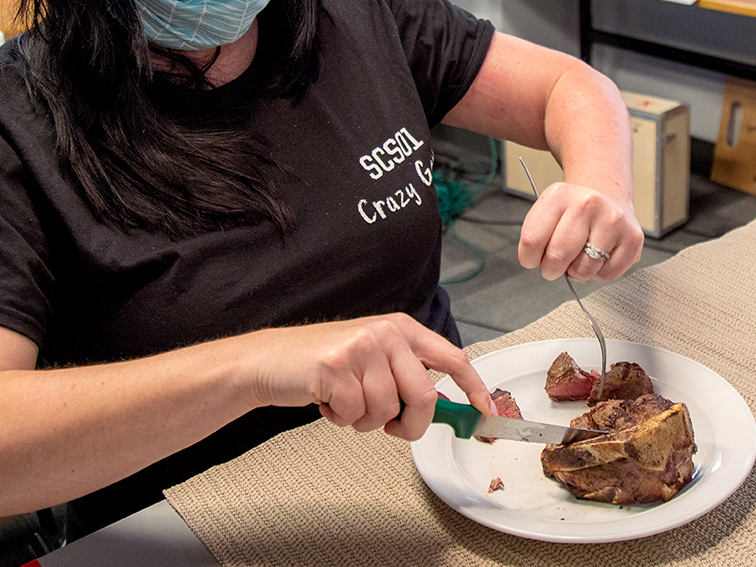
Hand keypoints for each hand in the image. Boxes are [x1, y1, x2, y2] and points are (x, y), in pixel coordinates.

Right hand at [242, 314, 490, 440]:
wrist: (269, 361)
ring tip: (346, 402)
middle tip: (389, 426)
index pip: (452, 358)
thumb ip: (408, 376)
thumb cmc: (324, 365)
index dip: (474, 388)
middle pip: (424, 395)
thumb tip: (449, 409)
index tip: (486, 411)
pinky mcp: (337, 366)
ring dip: (367, 421)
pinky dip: (343, 419)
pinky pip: (357, 415)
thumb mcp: (374, 359)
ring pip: (388, 410)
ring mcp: (362, 347)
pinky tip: (328, 401)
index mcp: (402, 329)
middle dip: (410, 424)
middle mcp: (386, 333)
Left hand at [518, 182, 643, 281]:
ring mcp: (613, 219)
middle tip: (554, 264)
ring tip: (579, 256)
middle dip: (551, 269)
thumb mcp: (547, 214)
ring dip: (577, 272)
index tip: (533, 259)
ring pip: (583, 269)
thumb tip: (534, 262)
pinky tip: (600, 256)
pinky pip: (607, 274)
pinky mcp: (632, 237)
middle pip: (557, 256)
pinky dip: (599, 273)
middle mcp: (588, 202)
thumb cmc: (572, 215)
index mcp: (559, 194)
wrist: (607, 201)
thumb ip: (535, 237)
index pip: (531, 239)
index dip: (529, 259)